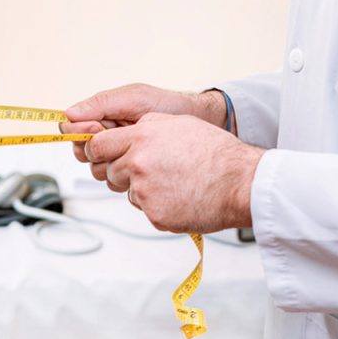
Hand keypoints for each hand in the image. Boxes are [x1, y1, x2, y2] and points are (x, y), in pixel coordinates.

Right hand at [61, 83, 229, 162]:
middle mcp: (109, 136)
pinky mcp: (133, 172)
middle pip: (82, 153)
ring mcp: (120, 155)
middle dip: (97, 151)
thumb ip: (102, 103)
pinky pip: (116, 181)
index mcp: (103, 116)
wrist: (201, 124)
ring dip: (112, 165)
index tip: (97, 129)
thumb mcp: (135, 98)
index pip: (72, 129)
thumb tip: (68, 113)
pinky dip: (125, 178)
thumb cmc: (170, 106)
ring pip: (97, 170)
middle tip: (121, 141)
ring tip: (137, 154)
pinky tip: (144, 168)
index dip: (80, 132)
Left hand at [83, 113, 263, 232]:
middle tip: (152, 169)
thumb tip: (125, 131)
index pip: (97, 145)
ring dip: (142, 188)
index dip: (97, 150)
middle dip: (123, 171)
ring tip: (173, 181)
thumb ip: (146, 125)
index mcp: (142, 136)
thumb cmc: (216, 153)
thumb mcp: (179, 124)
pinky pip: (145, 209)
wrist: (241, 183)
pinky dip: (158, 205)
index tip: (101, 154)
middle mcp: (138, 163)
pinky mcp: (154, 214)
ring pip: (127, 191)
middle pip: (109, 171)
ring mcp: (145, 191)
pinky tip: (180, 196)